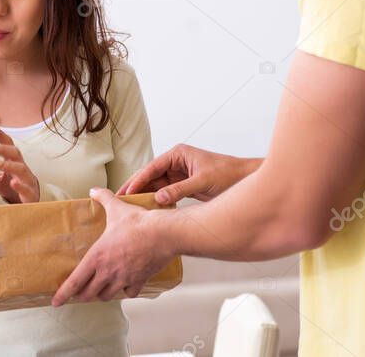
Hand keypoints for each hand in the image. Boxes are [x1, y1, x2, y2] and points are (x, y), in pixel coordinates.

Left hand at [0, 125, 39, 202]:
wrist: (29, 203)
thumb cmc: (13, 188)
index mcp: (13, 162)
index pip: (8, 145)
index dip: (0, 136)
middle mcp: (21, 167)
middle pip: (15, 153)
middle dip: (3, 149)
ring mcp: (27, 180)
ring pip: (21, 169)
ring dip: (9, 165)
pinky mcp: (30, 194)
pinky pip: (26, 188)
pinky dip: (20, 185)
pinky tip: (13, 183)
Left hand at [52, 188, 171, 306]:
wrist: (162, 234)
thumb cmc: (138, 223)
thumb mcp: (116, 208)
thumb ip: (103, 198)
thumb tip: (94, 190)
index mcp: (97, 257)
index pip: (75, 281)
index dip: (63, 293)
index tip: (56, 301)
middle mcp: (108, 272)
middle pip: (89, 293)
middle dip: (83, 295)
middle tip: (80, 294)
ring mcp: (123, 278)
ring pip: (107, 296)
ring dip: (102, 294)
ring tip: (101, 291)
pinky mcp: (139, 280)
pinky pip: (130, 292)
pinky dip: (127, 291)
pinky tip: (127, 285)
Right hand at [116, 144, 260, 204]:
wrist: (245, 180)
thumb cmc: (228, 174)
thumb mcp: (203, 182)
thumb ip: (180, 190)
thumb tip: (160, 198)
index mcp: (178, 154)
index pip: (153, 167)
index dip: (138, 180)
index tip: (126, 191)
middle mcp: (176, 162)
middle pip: (150, 176)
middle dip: (136, 187)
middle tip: (120, 199)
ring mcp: (178, 174)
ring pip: (156, 185)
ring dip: (145, 195)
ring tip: (129, 207)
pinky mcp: (183, 185)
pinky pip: (165, 193)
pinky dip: (156, 201)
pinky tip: (147, 210)